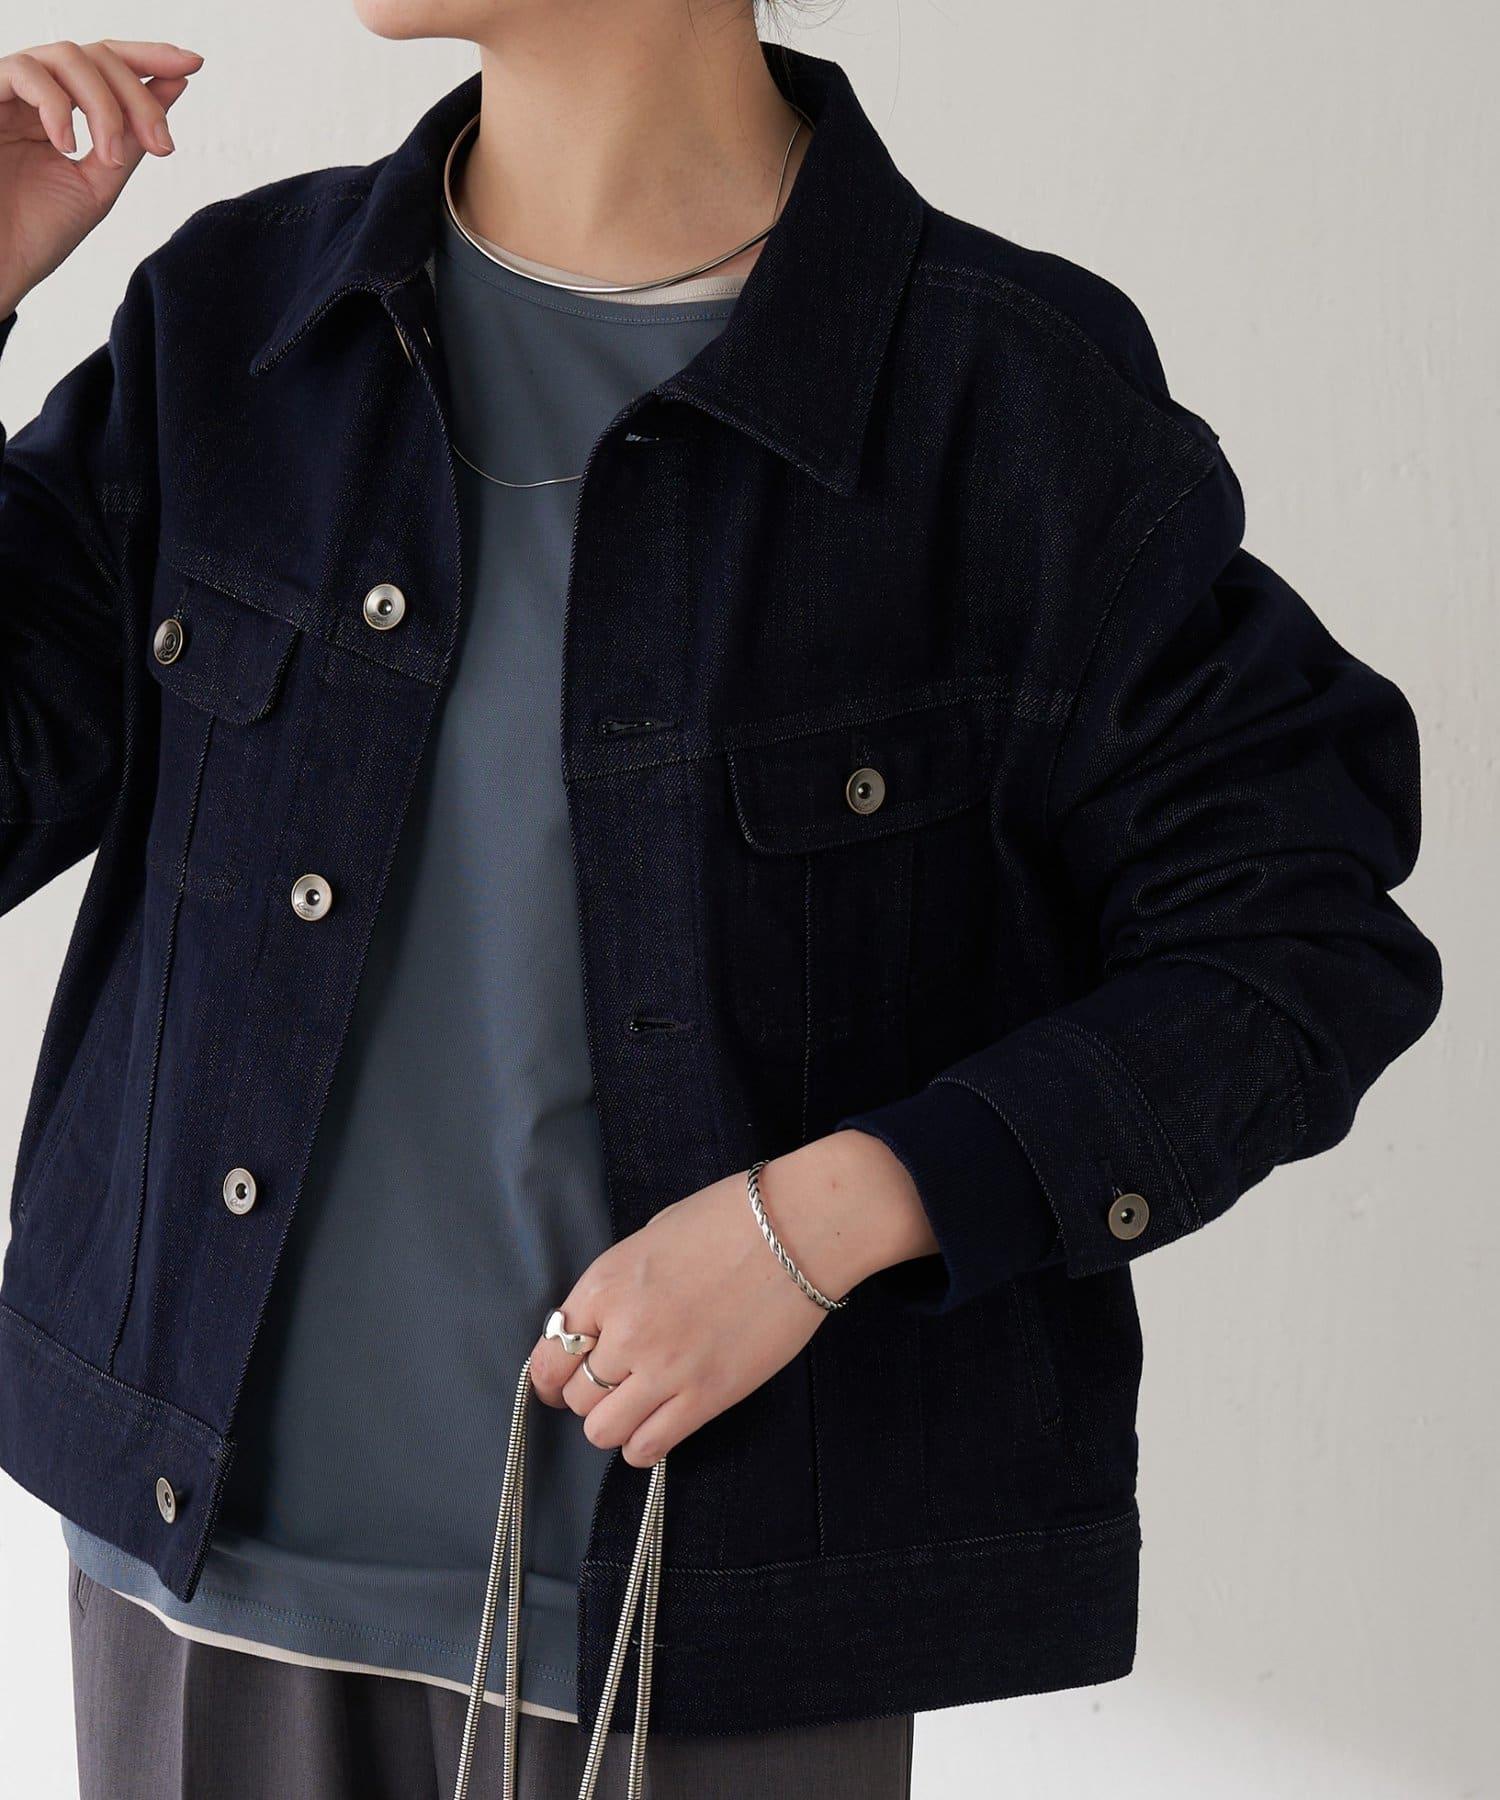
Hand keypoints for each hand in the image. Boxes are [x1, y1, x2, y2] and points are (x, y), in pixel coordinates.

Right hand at [0, 39, 202, 317]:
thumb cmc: (36, 231)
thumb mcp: (100, 181)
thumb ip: (133, 137)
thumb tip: (175, 87)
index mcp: (64, 111)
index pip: (108, 65)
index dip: (151, 56)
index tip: (193, 65)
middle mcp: (36, 94)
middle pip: (97, 56)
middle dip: (139, 96)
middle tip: (162, 146)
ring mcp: (9, 92)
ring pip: (67, 56)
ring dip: (105, 105)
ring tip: (110, 157)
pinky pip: (26, 72)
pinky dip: (58, 106)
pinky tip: (67, 146)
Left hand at [528, 1128, 937, 1466]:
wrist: (799, 1228)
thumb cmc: (729, 1218)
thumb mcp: (651, 1236)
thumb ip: (620, 1285)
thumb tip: (603, 1324)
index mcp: (605, 1284)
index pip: (550, 1354)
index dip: (552, 1374)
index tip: (562, 1380)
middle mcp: (625, 1331)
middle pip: (576, 1397)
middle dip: (587, 1395)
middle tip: (612, 1386)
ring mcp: (665, 1369)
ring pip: (602, 1431)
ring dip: (613, 1423)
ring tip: (636, 1407)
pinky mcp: (707, 1397)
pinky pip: (649, 1447)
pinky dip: (643, 1445)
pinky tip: (658, 1425)